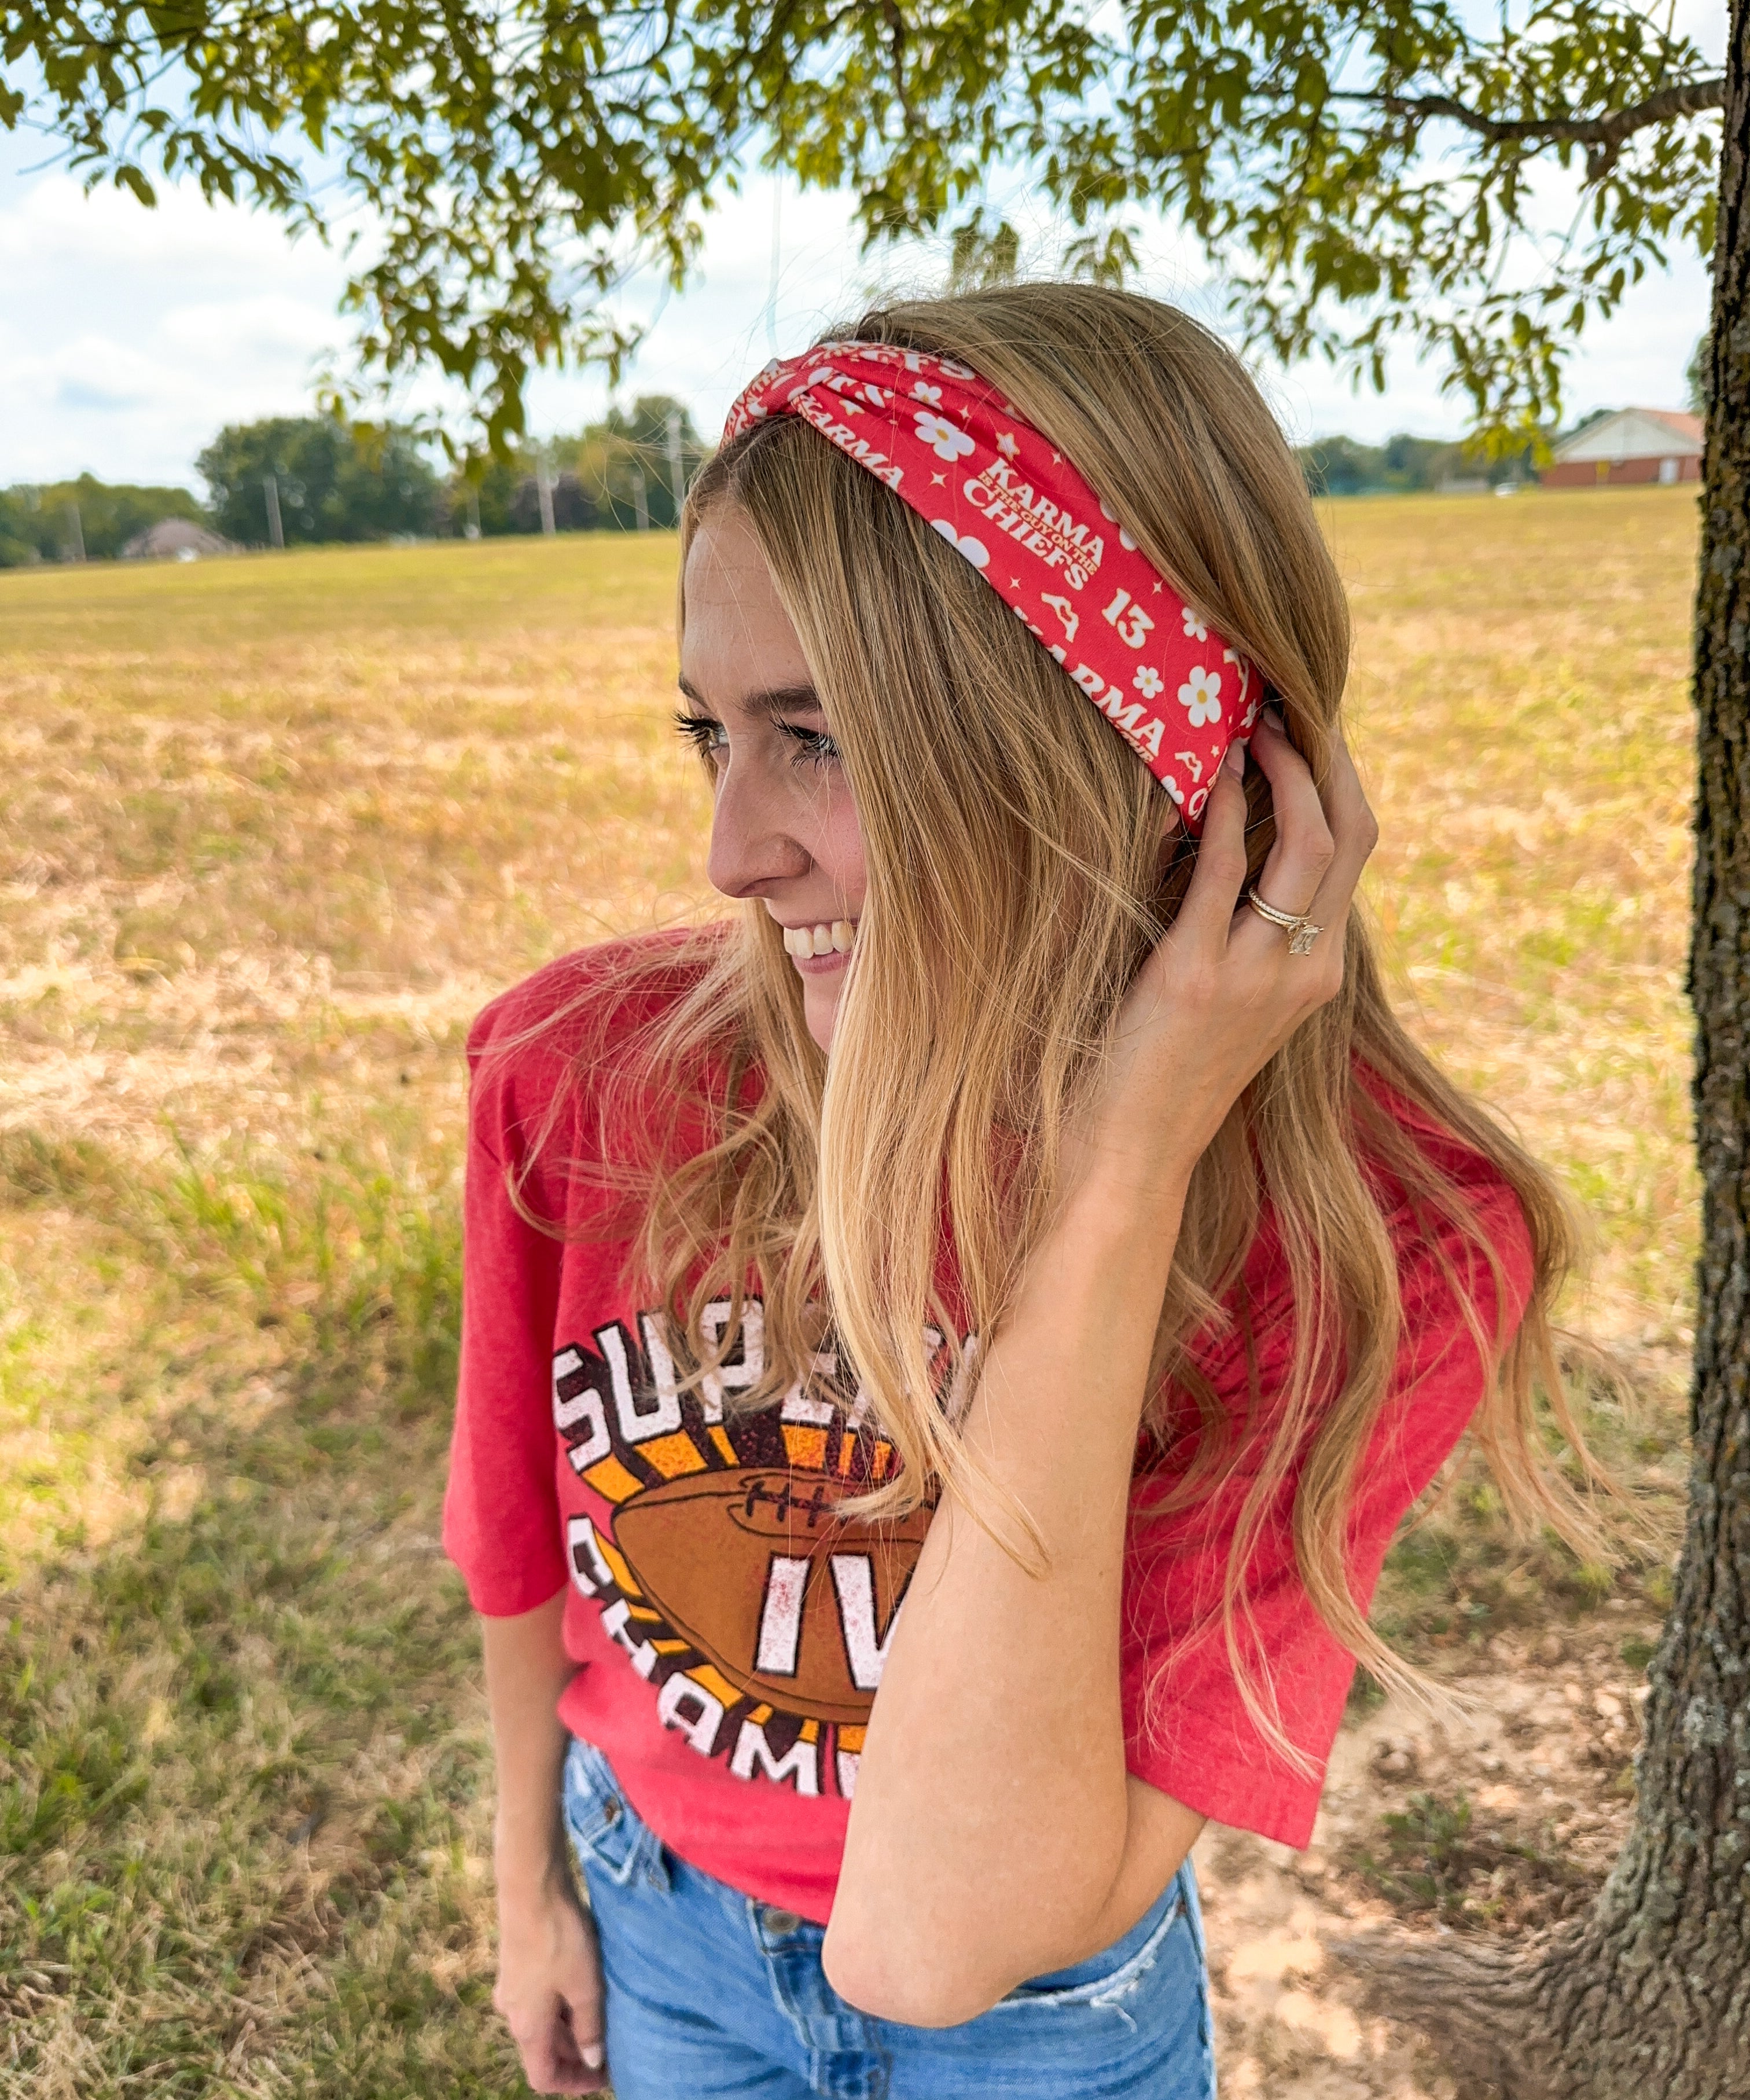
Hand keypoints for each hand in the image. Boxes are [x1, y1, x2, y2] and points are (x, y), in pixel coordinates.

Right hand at [494, 1871, 608, 2094]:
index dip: (574, 2083)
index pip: (543, 2077)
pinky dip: (560, 2006)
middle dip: (576, 2056)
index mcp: (527, 2027)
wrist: (531, 1885)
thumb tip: (592, 2060)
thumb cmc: (559, 1938)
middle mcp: (513, 2013)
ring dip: (569, 2030)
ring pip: (541, 2023)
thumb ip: (589, 2027)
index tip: (604, 2077)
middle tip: (611, 2049)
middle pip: (543, 2051)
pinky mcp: (516, 1964)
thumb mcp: (585, 1986)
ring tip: (603, 2020)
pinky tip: (583, 1989)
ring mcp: (512, 1986)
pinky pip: (538, 1999)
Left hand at [1072, 709, 1377, 1205]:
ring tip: (1248, 724)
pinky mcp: (1196, 978)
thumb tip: (1226, 841)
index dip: (1339, 780)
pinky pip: (1223, 873)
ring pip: (1307, 843)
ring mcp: (1258, 975)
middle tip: (1284, 704)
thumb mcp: (1229, 1000)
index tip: (1306, 728)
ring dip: (1284, 769)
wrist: (1134, 1154)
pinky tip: (1207, 775)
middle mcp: (1305, 971)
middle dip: (1326, 758)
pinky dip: (1220, 813)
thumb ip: (1244, 934)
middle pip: (1351, 834)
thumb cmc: (1165, 1072)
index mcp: (1319, 973)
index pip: (1355, 851)